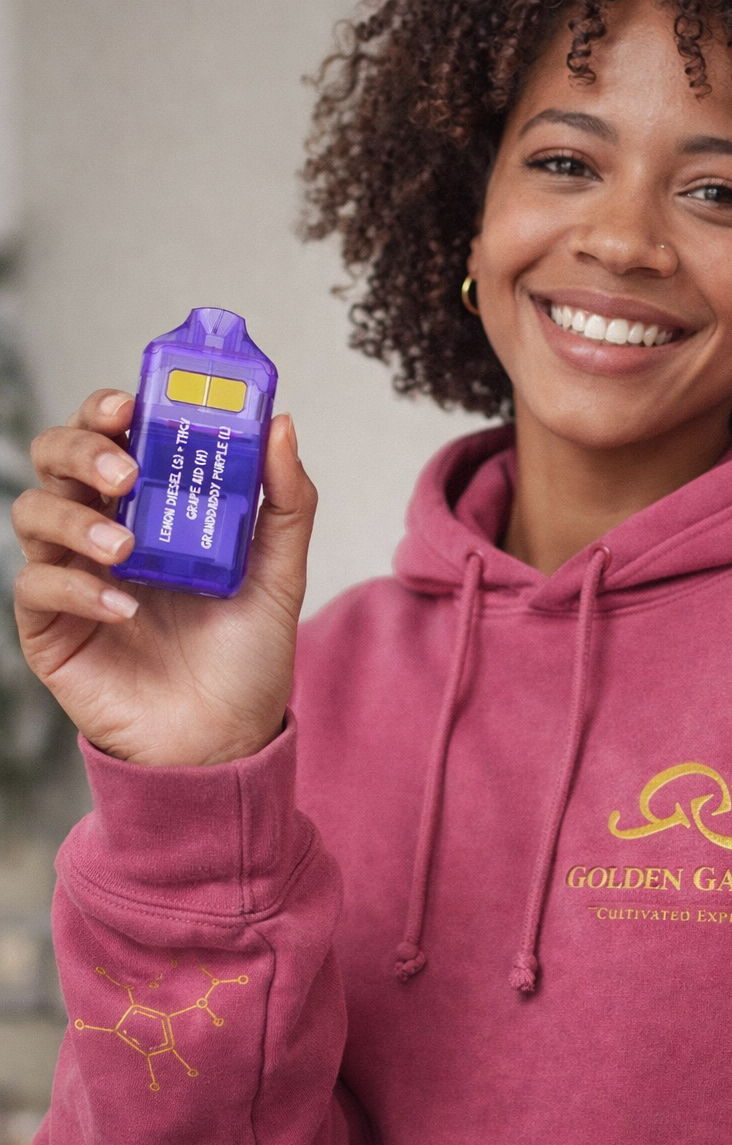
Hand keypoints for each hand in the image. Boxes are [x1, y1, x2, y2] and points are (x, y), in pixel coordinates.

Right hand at [12, 390, 316, 764]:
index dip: (107, 408)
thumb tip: (280, 423)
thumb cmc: (249, 658)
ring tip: (126, 546)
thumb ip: (285, 500)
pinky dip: (78, 587)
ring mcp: (72, 577)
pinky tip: (125, 608)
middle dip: (81, 448)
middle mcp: (103, 530)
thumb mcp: (281, 573)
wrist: (229, 741)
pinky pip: (37, 587)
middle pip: (55, 458)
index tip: (132, 403)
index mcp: (150, 506)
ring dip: (75, 516)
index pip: (111, 434)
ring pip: (33, 512)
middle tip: (126, 469)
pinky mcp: (51, 629)